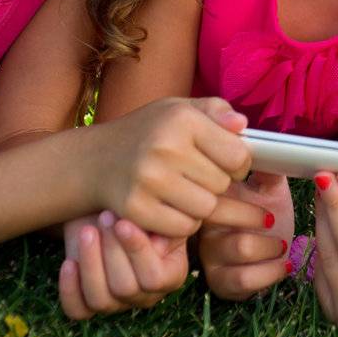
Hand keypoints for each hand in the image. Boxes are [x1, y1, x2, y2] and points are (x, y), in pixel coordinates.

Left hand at [59, 211, 189, 319]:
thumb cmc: (136, 204)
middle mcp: (144, 295)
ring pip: (100, 300)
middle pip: (126, 288)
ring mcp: (115, 303)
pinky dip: (70, 289)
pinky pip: (77, 310)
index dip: (138, 251)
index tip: (123, 223)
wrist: (107, 207)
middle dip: (112, 250)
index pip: (155, 278)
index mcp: (170, 275)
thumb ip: (163, 224)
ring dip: (91, 263)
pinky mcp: (86, 302)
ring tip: (87, 232)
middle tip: (105, 217)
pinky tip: (69, 262)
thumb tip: (157, 243)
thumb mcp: (154, 208)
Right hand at [90, 97, 260, 238]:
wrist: (95, 159)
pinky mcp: (136, 208)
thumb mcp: (179, 109)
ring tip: (183, 190)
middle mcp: (164, 147)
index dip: (237, 163)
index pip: (237, 156)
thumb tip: (242, 125)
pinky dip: (181, 222)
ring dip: (200, 205)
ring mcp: (148, 180)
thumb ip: (216, 111)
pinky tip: (168, 205)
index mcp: (182, 118)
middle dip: (215, 184)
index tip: (224, 162)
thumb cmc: (148, 132)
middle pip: (221, 185)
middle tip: (195, 176)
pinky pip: (183, 227)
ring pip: (205, 209)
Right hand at [197, 171, 293, 299]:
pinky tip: (283, 264)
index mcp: (213, 196)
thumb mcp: (270, 189)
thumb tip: (270, 149)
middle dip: (256, 216)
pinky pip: (245, 278)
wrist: (274, 256)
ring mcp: (209, 255)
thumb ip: (268, 170)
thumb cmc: (269, 216)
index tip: (264, 196)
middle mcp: (204, 225)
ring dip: (270, 246)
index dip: (240, 183)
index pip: (213, 183)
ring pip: (241, 246)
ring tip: (281, 244)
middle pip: (220, 212)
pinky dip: (272, 271)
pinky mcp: (220, 282)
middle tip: (273, 220)